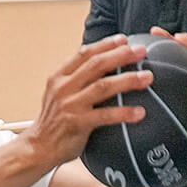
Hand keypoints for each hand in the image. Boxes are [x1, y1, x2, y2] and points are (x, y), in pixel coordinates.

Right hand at [24, 34, 152, 165]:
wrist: (39, 147)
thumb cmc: (54, 121)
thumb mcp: (59, 94)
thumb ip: (76, 80)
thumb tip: (103, 66)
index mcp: (59, 77)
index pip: (83, 54)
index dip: (105, 44)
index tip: (123, 39)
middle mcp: (63, 88)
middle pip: (96, 64)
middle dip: (121, 55)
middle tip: (141, 51)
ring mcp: (70, 105)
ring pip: (103, 86)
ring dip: (128, 80)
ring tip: (147, 77)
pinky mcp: (78, 123)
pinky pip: (106, 116)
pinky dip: (124, 112)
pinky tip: (140, 112)